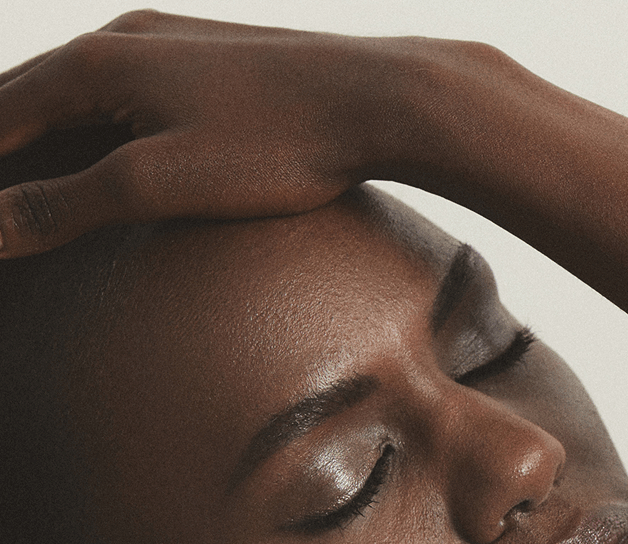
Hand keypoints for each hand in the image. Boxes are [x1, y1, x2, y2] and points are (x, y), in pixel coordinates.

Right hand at [0, 10, 402, 256]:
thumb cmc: (275, 143)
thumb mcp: (159, 182)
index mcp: (91, 63)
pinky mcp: (211, 66)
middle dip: (1, 154)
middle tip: (4, 209)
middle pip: (24, 99)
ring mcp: (169, 47)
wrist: (379, 98)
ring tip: (27, 184)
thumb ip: (67, 204)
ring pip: (76, 94)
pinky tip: (107, 154)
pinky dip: (93, 129)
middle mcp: (119, 39)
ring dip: (41, 138)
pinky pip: (125, 96)